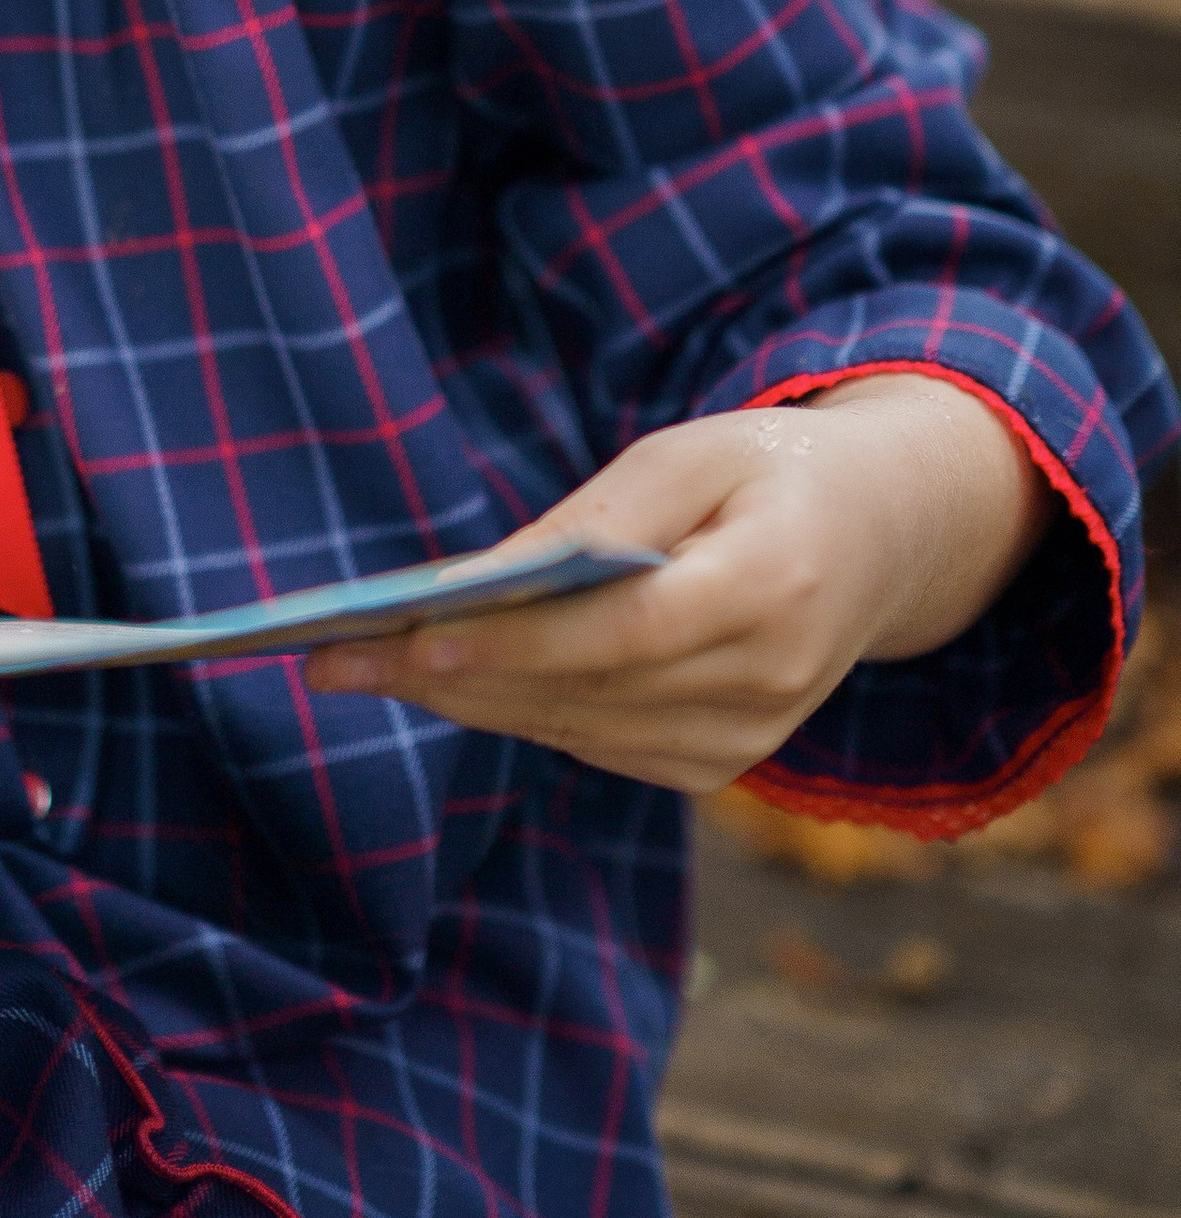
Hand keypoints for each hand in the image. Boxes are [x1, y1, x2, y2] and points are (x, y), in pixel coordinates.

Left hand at [306, 375, 1053, 793]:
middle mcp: (772, 680)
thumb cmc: (764, 469)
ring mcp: (756, 738)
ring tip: (363, 666)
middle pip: (587, 691)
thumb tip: (475, 584)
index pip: (628, 631)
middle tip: (335, 656)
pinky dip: (526, 712)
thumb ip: (593, 521)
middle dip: (454, 675)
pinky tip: (454, 682)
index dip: (519, 641)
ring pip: (582, 730)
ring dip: (470, 701)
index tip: (416, 633)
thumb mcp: (688, 453)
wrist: (882, 535)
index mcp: (777, 584)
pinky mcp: (730, 763)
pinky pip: (606, 746)